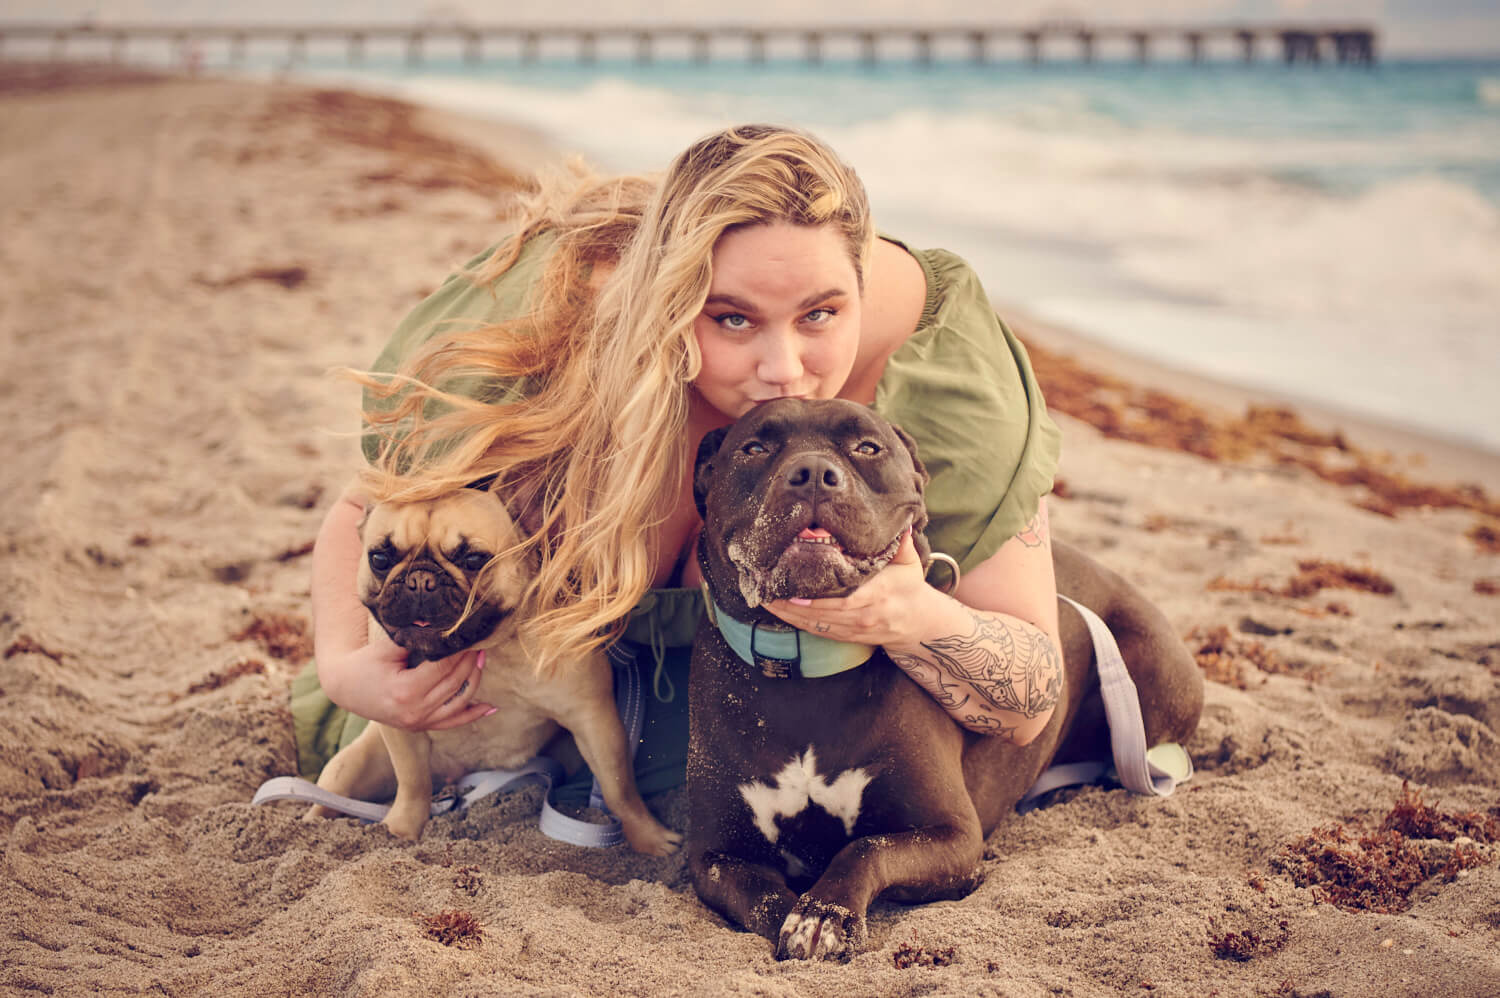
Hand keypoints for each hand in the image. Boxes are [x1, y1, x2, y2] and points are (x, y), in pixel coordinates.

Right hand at [320, 629, 493, 731]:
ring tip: (483, 660)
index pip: (444, 667)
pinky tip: (491, 708)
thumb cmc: (365, 663)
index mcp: (406, 691)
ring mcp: (418, 722)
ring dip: (475, 681)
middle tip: (480, 642)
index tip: (470, 635)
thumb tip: (438, 619)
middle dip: (470, 661)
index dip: (460, 650)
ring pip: (459, 702)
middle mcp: (415, 711)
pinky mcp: (420, 726)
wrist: (345, 688)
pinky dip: (472, 715)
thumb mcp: (385, 647)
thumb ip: (411, 634)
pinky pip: (452, 722)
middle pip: (455, 683)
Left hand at [765, 532, 951, 646]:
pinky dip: (796, 622)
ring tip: (765, 600)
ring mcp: (854, 630)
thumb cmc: (909, 588)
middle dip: (793, 605)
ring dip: (789, 615)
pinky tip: (779, 611)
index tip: (796, 591)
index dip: (819, 600)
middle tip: (768, 590)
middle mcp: (864, 616)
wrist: (917, 623)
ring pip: (816, 625)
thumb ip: (902, 544)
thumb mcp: (910, 564)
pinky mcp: (846, 636)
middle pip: (824, 614)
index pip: (847, 600)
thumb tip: (901, 523)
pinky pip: (817, 631)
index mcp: (879, 594)